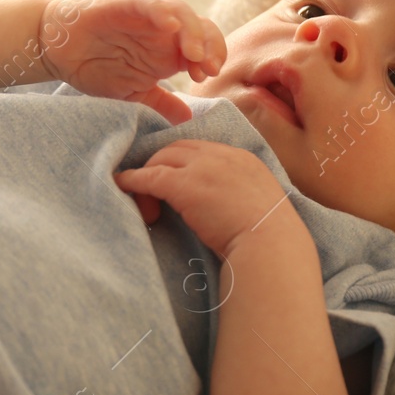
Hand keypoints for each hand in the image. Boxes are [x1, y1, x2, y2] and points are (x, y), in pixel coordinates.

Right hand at [39, 0, 226, 124]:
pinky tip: (170, 26)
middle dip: (211, 46)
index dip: (212, 59)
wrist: (59, 51)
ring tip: (193, 54)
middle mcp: (162, 32)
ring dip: (192, 31)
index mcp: (169, 51)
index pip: (205, 48)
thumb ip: (160, 102)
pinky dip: (161, 11)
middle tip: (208, 68)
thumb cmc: (95, 68)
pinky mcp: (125, 5)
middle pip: (201, 27)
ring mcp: (145, 17)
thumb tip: (187, 119)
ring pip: (181, 12)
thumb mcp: (132, 93)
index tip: (206, 79)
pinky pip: (149, 3)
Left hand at [114, 140, 303, 259]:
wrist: (271, 246)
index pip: (202, 149)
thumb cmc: (269, 239)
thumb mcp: (260, 205)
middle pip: (177, 148)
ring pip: (162, 159)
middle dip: (161, 165)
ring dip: (148, 176)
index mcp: (243, 159)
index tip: (173, 177)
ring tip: (144, 203)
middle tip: (154, 193)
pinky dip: (134, 180)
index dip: (182, 161)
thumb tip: (223, 206)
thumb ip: (240, 195)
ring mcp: (203, 167)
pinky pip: (150, 176)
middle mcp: (222, 155)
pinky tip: (123, 185)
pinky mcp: (184, 184)